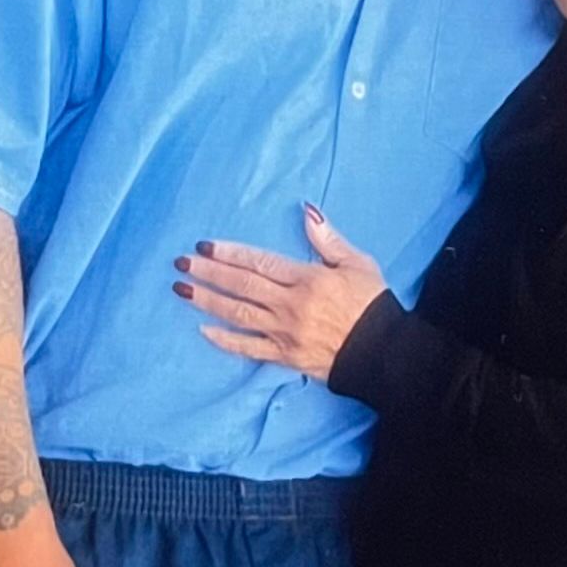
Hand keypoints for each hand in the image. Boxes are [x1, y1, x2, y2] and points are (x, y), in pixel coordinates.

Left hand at [176, 206, 386, 381]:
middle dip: (208, 273)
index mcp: (307, 279)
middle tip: (181, 263)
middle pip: (241, 285)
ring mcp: (285, 333)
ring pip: (238, 314)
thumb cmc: (373, 305)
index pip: (259, 262)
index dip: (229, 253)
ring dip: (207, 301)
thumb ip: (328, 239)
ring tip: (182, 290)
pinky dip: (225, 340)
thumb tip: (306, 211)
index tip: (205, 246)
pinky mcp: (285, 356)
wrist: (384, 354)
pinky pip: (249, 348)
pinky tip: (203, 330)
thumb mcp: (357, 264)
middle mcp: (291, 305)